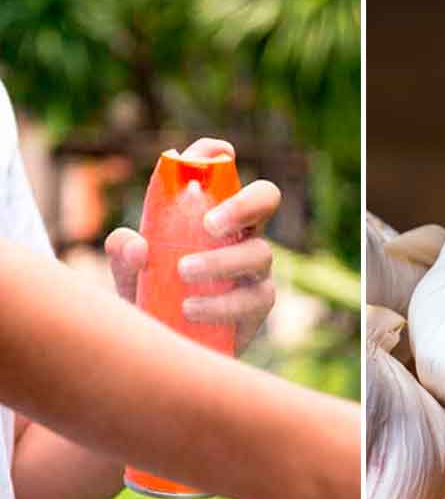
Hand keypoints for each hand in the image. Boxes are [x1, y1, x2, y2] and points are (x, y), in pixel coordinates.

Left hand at [104, 137, 279, 352]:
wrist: (169, 345)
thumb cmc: (151, 297)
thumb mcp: (129, 273)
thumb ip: (124, 253)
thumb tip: (136, 243)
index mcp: (211, 212)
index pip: (221, 173)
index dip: (218, 156)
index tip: (212, 154)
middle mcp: (241, 232)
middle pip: (266, 198)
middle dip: (243, 204)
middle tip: (210, 224)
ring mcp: (256, 268)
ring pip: (259, 252)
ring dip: (221, 261)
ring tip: (183, 273)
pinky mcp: (260, 303)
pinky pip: (254, 297)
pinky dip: (221, 303)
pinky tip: (191, 308)